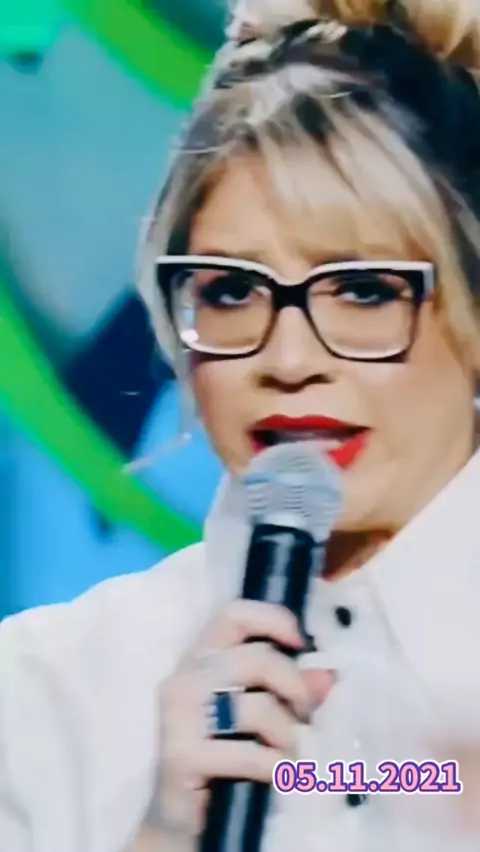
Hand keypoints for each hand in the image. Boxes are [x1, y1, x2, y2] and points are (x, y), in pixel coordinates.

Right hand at [146, 601, 332, 844]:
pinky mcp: (182, 754)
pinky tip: (277, 774)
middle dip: (294, 686)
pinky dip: (274, 765)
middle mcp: (185, 677)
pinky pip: (247, 752)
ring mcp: (179, 716)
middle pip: (257, 658)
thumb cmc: (223, 755)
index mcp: (201, 658)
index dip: (272, 619)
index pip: (233, 614)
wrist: (180, 817)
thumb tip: (328, 675)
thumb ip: (289, 690)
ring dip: (287, 734)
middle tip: (306, 714)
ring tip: (290, 753)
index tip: (301, 642)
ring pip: (256, 706)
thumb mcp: (258, 716)